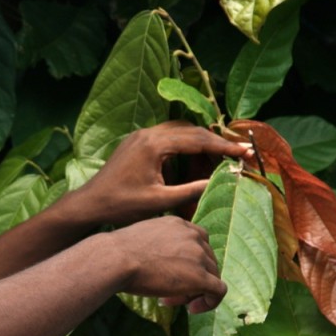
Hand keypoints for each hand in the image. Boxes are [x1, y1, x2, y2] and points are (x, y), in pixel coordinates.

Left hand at [66, 121, 251, 225]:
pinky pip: (166, 137)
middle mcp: (147, 133)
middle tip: (238, 154)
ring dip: (199, 143)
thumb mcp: (160, 202)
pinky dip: (183, 147)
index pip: (197, 140)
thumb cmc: (122, 205)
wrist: (89, 204)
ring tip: (220, 159)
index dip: (224, 147)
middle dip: (215, 142)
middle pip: (190, 130)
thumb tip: (222, 182)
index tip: (246, 151)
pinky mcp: (136, 142)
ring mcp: (140, 136)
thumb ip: (192, 190)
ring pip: (179, 131)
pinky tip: (193, 163)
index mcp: (154, 145)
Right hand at [106, 215, 225, 312]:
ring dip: (195, 291)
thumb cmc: (118, 252)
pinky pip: (219, 291)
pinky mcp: (200, 277)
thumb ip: (159, 245)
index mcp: (178, 224)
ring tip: (172, 301)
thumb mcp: (143, 238)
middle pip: (207, 260)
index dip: (189, 260)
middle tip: (169, 292)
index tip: (173, 273)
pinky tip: (192, 310)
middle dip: (191, 277)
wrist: (115, 259)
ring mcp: (199, 256)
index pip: (198, 241)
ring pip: (212, 276)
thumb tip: (159, 263)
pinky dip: (210, 302)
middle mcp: (193, 236)